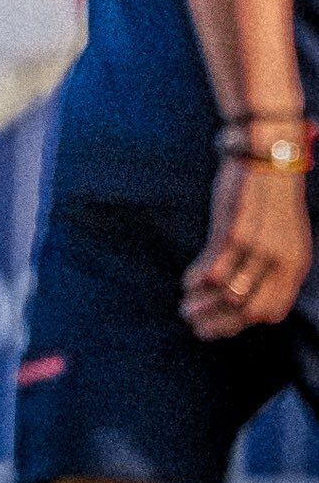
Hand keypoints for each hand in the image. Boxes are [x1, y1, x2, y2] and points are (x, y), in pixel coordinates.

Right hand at [182, 157, 312, 339]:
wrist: (270, 154)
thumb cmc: (271, 196)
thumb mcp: (283, 235)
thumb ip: (272, 264)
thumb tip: (246, 292)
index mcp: (295, 264)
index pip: (271, 312)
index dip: (242, 325)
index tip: (220, 328)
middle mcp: (281, 261)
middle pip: (249, 310)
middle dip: (220, 324)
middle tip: (197, 327)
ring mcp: (259, 248)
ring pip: (228, 294)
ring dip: (203, 306)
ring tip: (186, 309)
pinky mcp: (235, 232)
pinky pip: (213, 269)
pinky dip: (197, 281)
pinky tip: (187, 283)